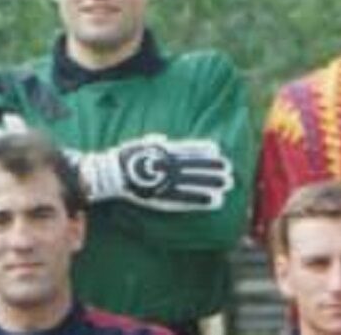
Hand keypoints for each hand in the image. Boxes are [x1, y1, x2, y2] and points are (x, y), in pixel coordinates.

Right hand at [77, 134, 233, 211]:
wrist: (111, 173)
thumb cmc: (125, 157)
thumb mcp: (143, 144)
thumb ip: (156, 141)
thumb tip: (163, 138)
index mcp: (166, 151)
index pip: (190, 149)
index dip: (205, 150)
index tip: (217, 151)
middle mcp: (171, 165)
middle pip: (197, 166)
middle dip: (214, 168)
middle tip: (229, 170)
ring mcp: (169, 181)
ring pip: (196, 182)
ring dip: (213, 183)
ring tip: (227, 184)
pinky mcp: (165, 196)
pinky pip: (187, 198)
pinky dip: (202, 200)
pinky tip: (214, 201)